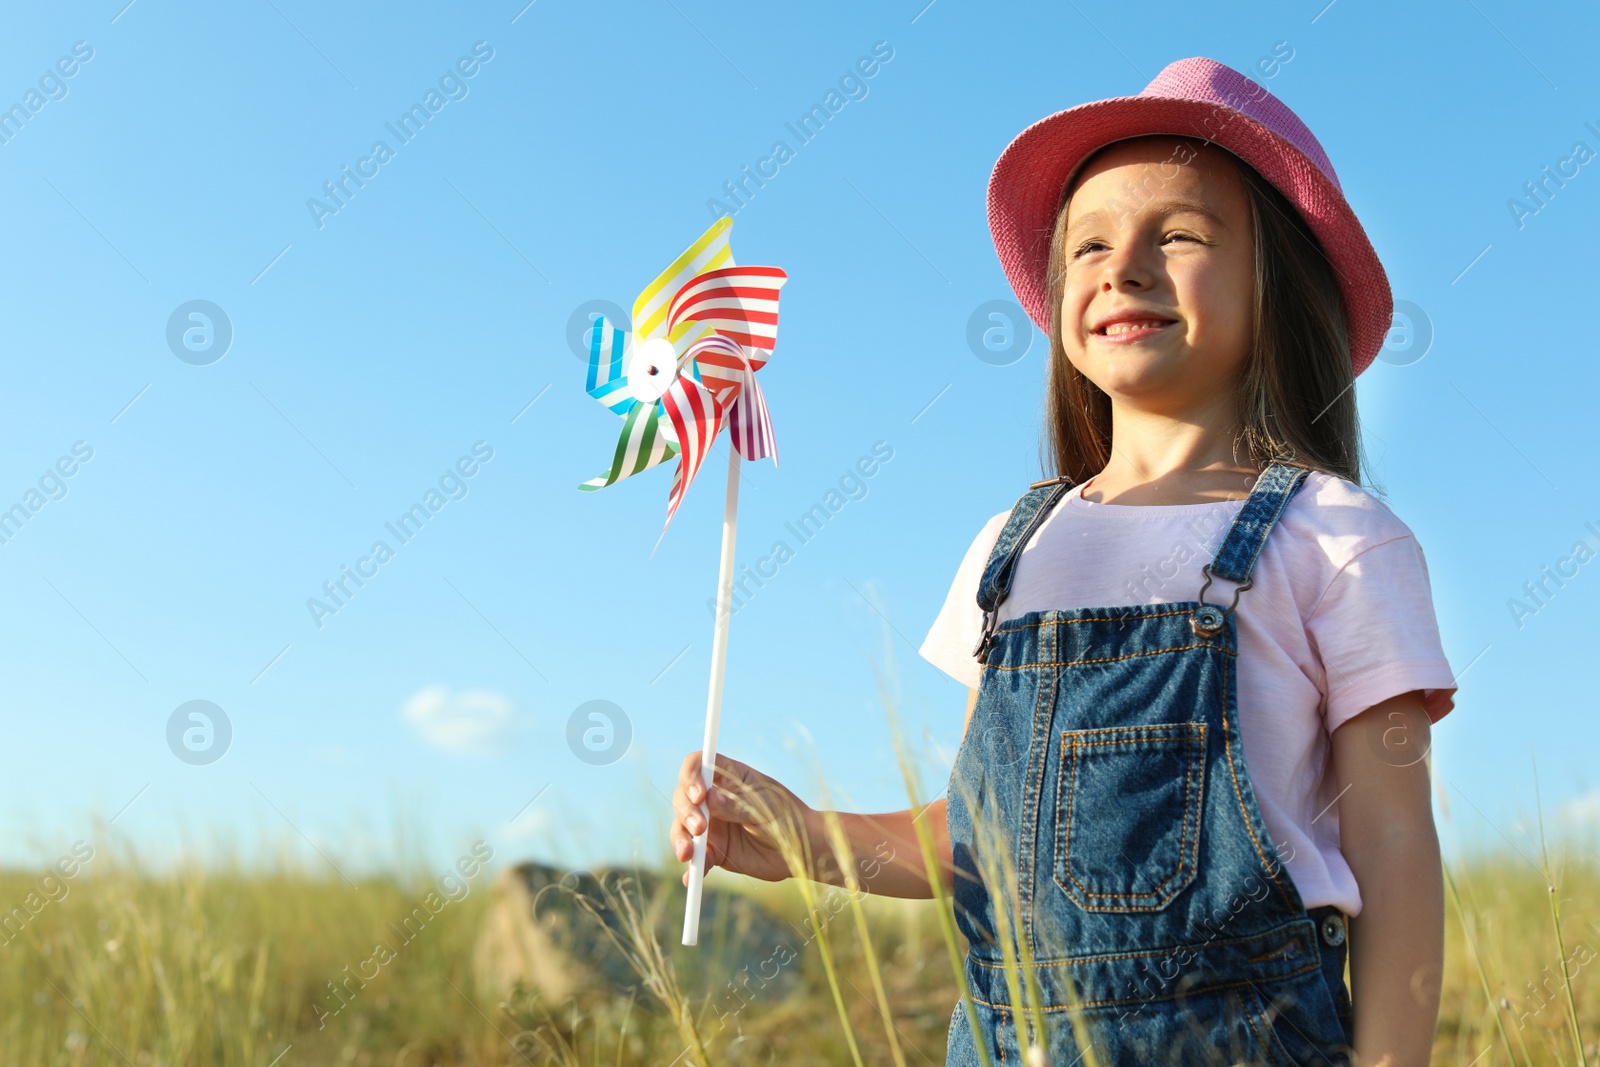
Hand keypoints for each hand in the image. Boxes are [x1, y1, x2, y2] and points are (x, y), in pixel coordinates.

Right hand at [669, 751, 812, 885]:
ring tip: (688, 853)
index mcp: (728, 777)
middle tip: (699, 827)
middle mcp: (714, 799)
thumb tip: (709, 798)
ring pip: (682, 827)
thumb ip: (736, 804)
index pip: (698, 765)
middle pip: (684, 797)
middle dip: (685, 811)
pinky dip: (691, 869)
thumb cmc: (787, 818)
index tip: (699, 795)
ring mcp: (712, 825)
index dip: (691, 776)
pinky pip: (697, 859)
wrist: (801, 850)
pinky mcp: (715, 851)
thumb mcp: (765, 806)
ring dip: (680, 839)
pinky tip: (689, 879)